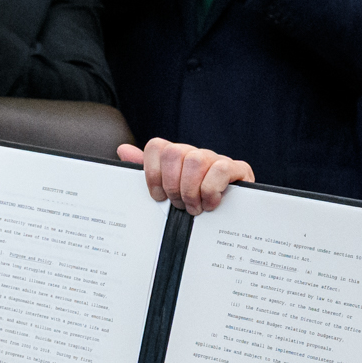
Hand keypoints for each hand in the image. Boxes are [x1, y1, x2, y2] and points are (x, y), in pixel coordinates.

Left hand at [117, 137, 255, 212]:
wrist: (234, 215)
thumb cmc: (197, 204)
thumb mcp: (169, 191)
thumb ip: (148, 171)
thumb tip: (123, 149)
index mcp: (178, 156)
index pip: (157, 147)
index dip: (152, 173)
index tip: (157, 197)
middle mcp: (196, 153)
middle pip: (174, 153)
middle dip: (172, 185)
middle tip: (179, 205)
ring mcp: (217, 159)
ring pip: (196, 160)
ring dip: (191, 190)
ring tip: (194, 208)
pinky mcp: (238, 169)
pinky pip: (220, 169)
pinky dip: (211, 190)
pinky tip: (211, 204)